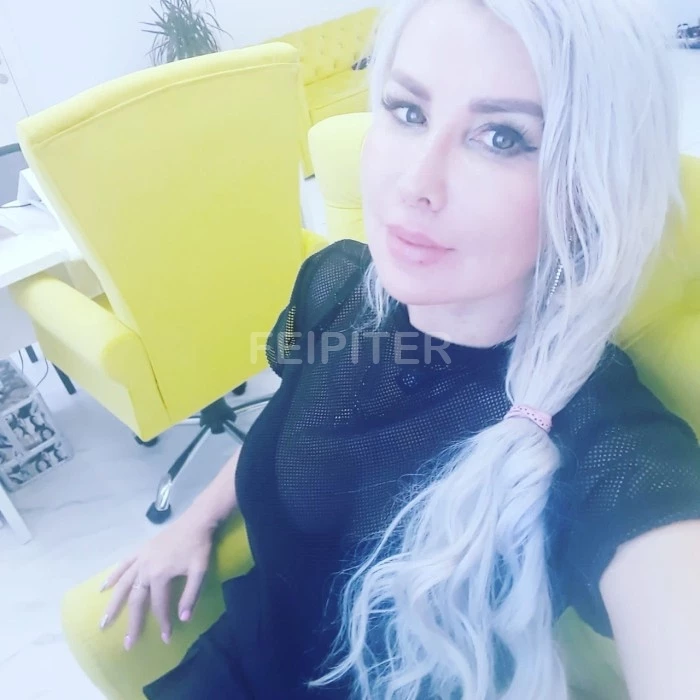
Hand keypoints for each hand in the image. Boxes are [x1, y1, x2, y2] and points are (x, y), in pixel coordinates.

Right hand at [99, 513, 214, 649]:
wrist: (196, 520)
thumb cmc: (199, 546)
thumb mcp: (199, 571)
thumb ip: (191, 595)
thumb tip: (183, 619)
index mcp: (160, 575)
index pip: (159, 605)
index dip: (163, 623)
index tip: (166, 638)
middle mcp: (145, 568)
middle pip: (136, 600)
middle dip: (132, 623)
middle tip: (127, 644)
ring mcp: (140, 558)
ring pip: (123, 585)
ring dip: (113, 604)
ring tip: (104, 621)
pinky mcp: (140, 550)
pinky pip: (123, 565)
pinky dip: (112, 576)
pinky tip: (104, 587)